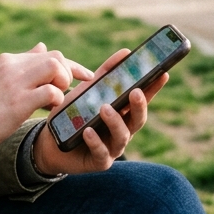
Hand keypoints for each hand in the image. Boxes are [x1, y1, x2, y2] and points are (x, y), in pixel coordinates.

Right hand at [0, 42, 93, 158]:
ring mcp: (15, 82)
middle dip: (72, 73)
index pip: (47, 53)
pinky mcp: (18, 102)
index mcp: (7, 60)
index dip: (68, 65)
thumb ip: (21, 65)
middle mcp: (12, 66)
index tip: (82, 76)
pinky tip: (51, 111)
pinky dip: (58, 101)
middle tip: (75, 90)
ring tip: (58, 100)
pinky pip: (52, 93)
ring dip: (64, 84)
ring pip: (56, 68)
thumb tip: (42, 47)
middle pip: (55, 57)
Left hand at [31, 48, 169, 175]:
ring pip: (122, 136)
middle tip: (135, 92)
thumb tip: (125, 52)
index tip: (163, 74)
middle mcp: (122, 130)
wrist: (51, 140)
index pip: (142, 99)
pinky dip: (95, 141)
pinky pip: (100, 153)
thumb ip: (106, 74)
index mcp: (123, 113)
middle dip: (139, 106)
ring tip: (104, 108)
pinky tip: (88, 131)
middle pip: (137, 119)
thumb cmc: (74, 114)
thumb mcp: (88, 90)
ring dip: (115, 121)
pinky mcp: (99, 161)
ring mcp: (112, 147)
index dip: (154, 88)